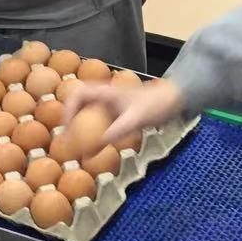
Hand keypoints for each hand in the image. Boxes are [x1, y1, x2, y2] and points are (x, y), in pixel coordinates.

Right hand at [63, 78, 185, 149]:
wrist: (175, 100)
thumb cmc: (157, 104)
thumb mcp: (137, 118)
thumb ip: (119, 129)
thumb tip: (100, 142)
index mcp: (106, 92)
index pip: (78, 95)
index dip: (67, 110)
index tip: (66, 127)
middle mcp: (106, 97)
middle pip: (79, 106)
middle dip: (71, 122)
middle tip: (68, 141)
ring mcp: (111, 105)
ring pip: (88, 115)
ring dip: (81, 129)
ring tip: (78, 148)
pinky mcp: (118, 115)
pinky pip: (100, 124)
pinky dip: (94, 134)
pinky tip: (96, 149)